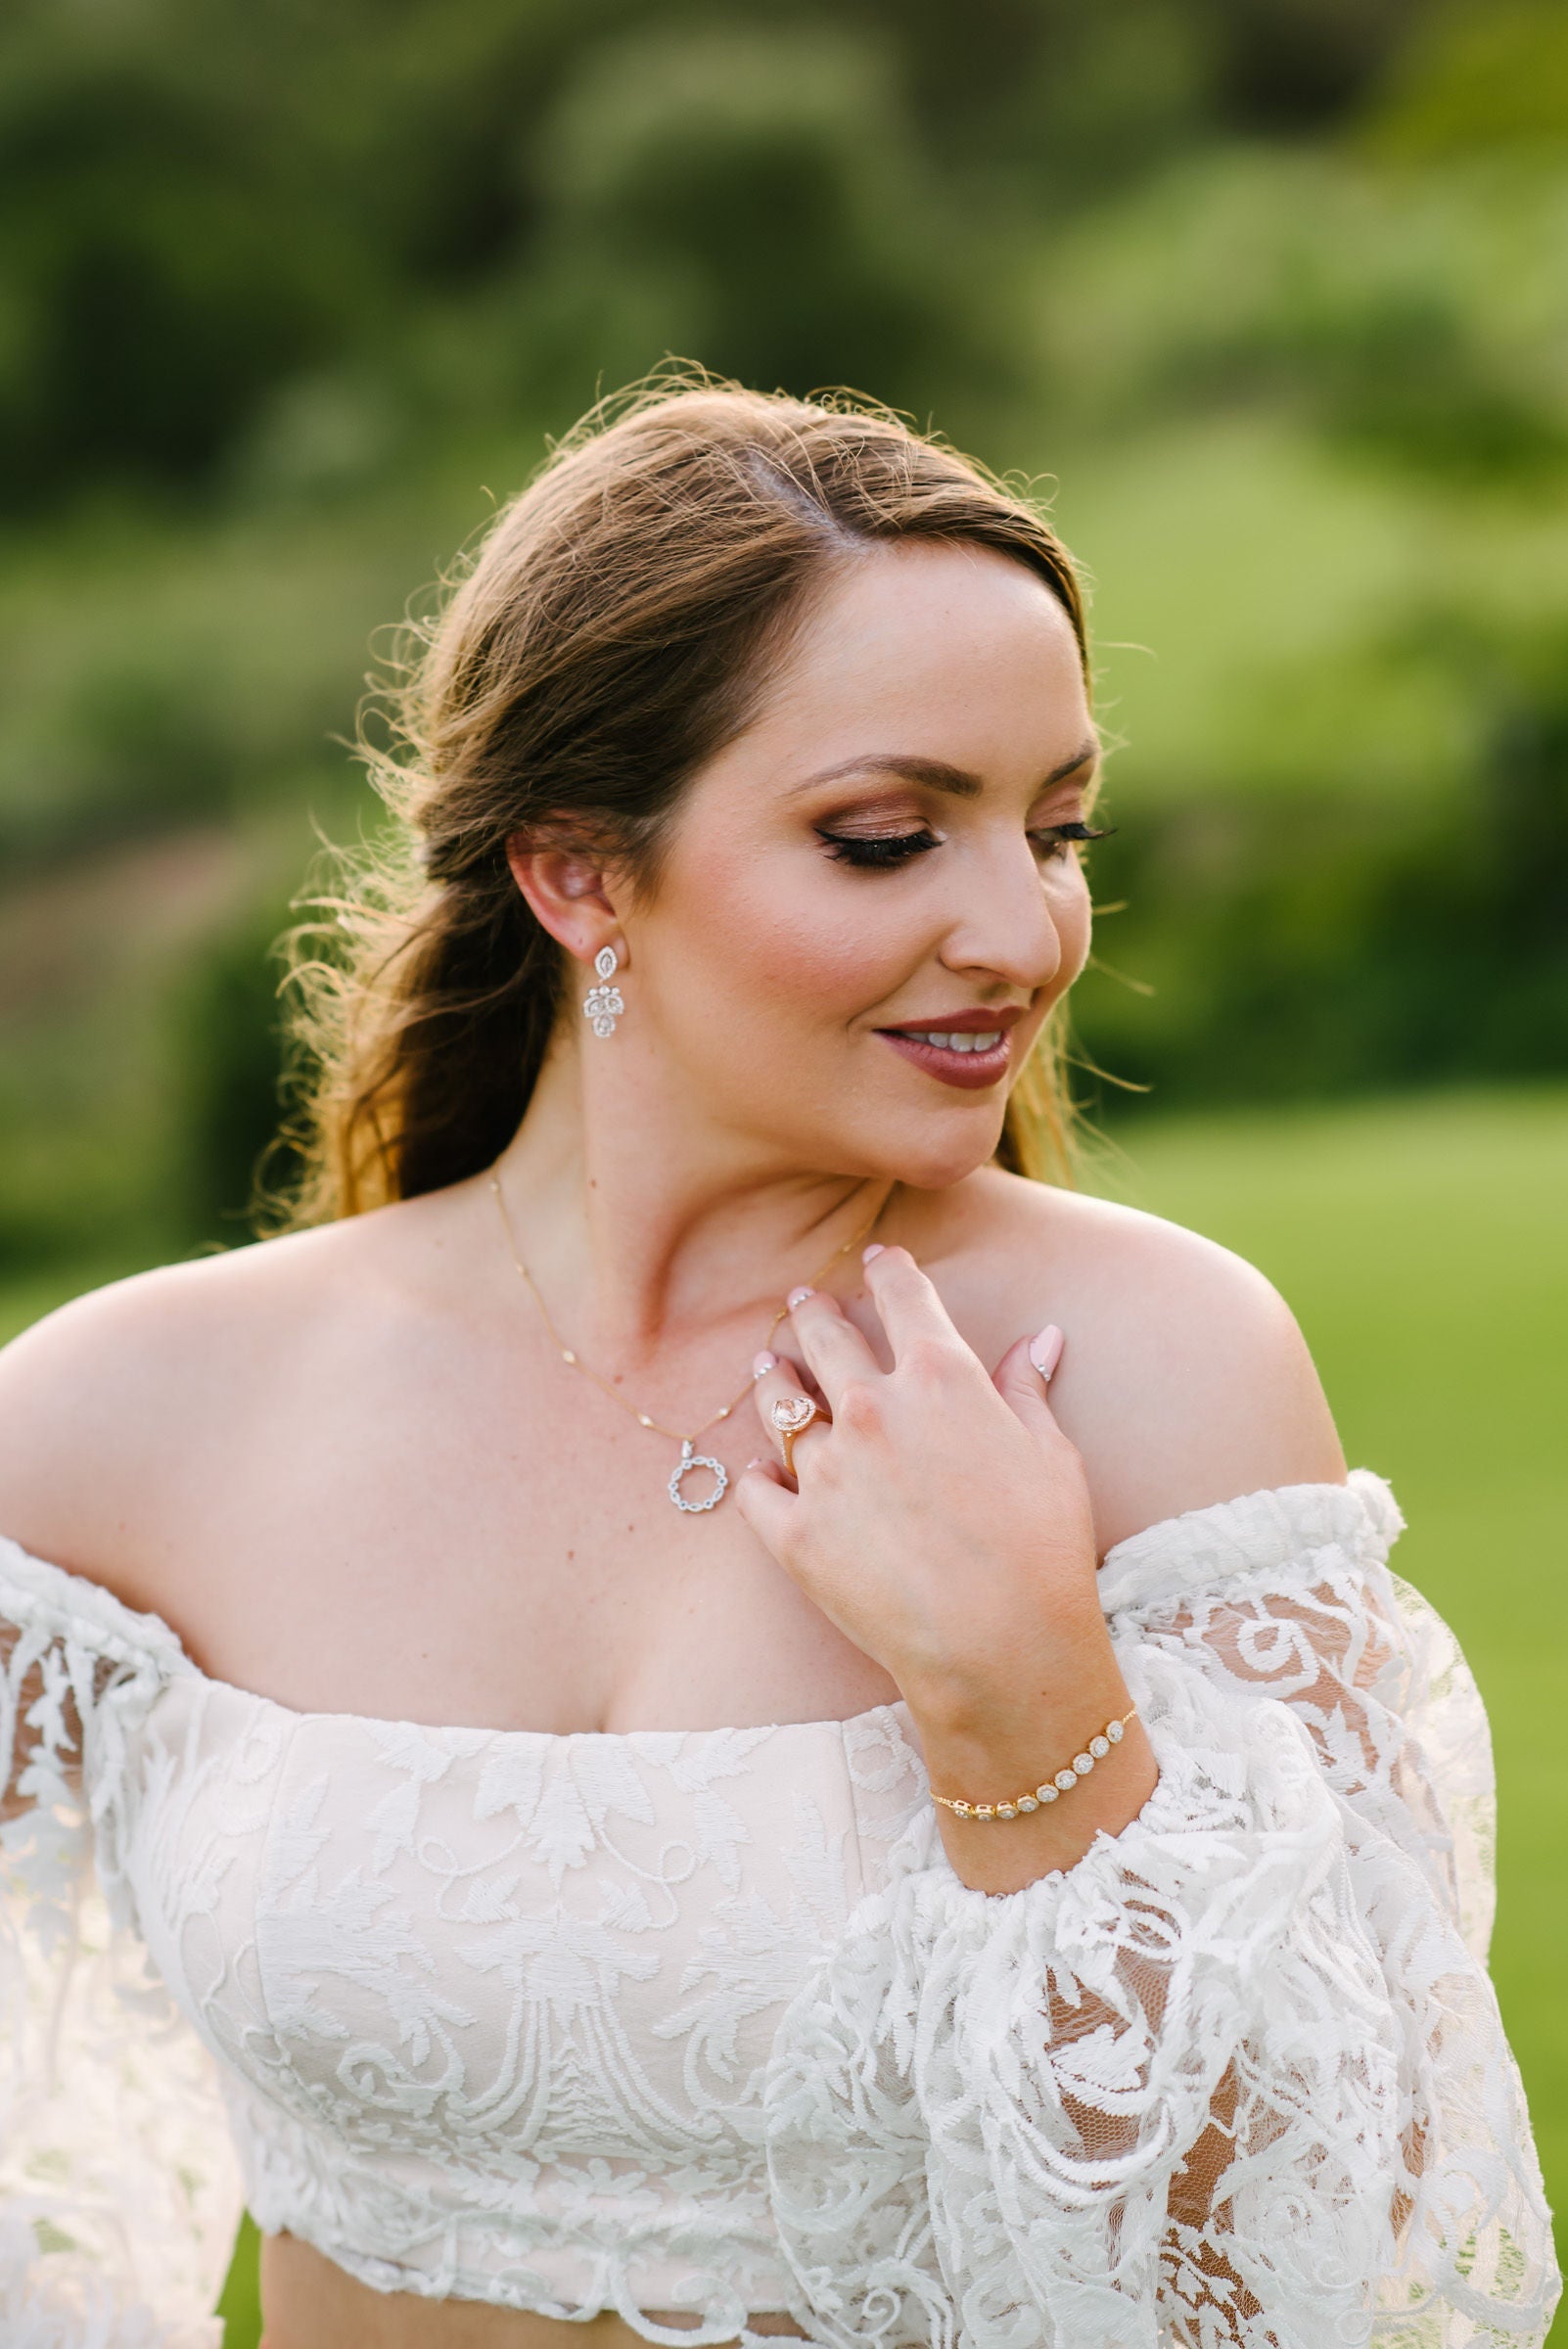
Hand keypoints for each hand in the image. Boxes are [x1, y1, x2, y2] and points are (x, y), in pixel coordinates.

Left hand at [738, 1248, 1156, 1887]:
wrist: (1001, 1645)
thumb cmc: (1043, 1549)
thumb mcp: (1051, 1455)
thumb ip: (1029, 1389)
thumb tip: (1042, 1338)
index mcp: (939, 1376)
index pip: (903, 1296)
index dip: (888, 1271)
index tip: (878, 1259)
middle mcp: (872, 1407)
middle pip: (825, 1337)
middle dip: (813, 1312)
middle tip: (803, 1301)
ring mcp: (827, 1469)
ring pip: (781, 1403)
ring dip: (774, 1378)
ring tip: (767, 1366)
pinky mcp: (794, 1532)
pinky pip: (756, 1488)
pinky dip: (759, 1476)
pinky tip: (761, 1471)